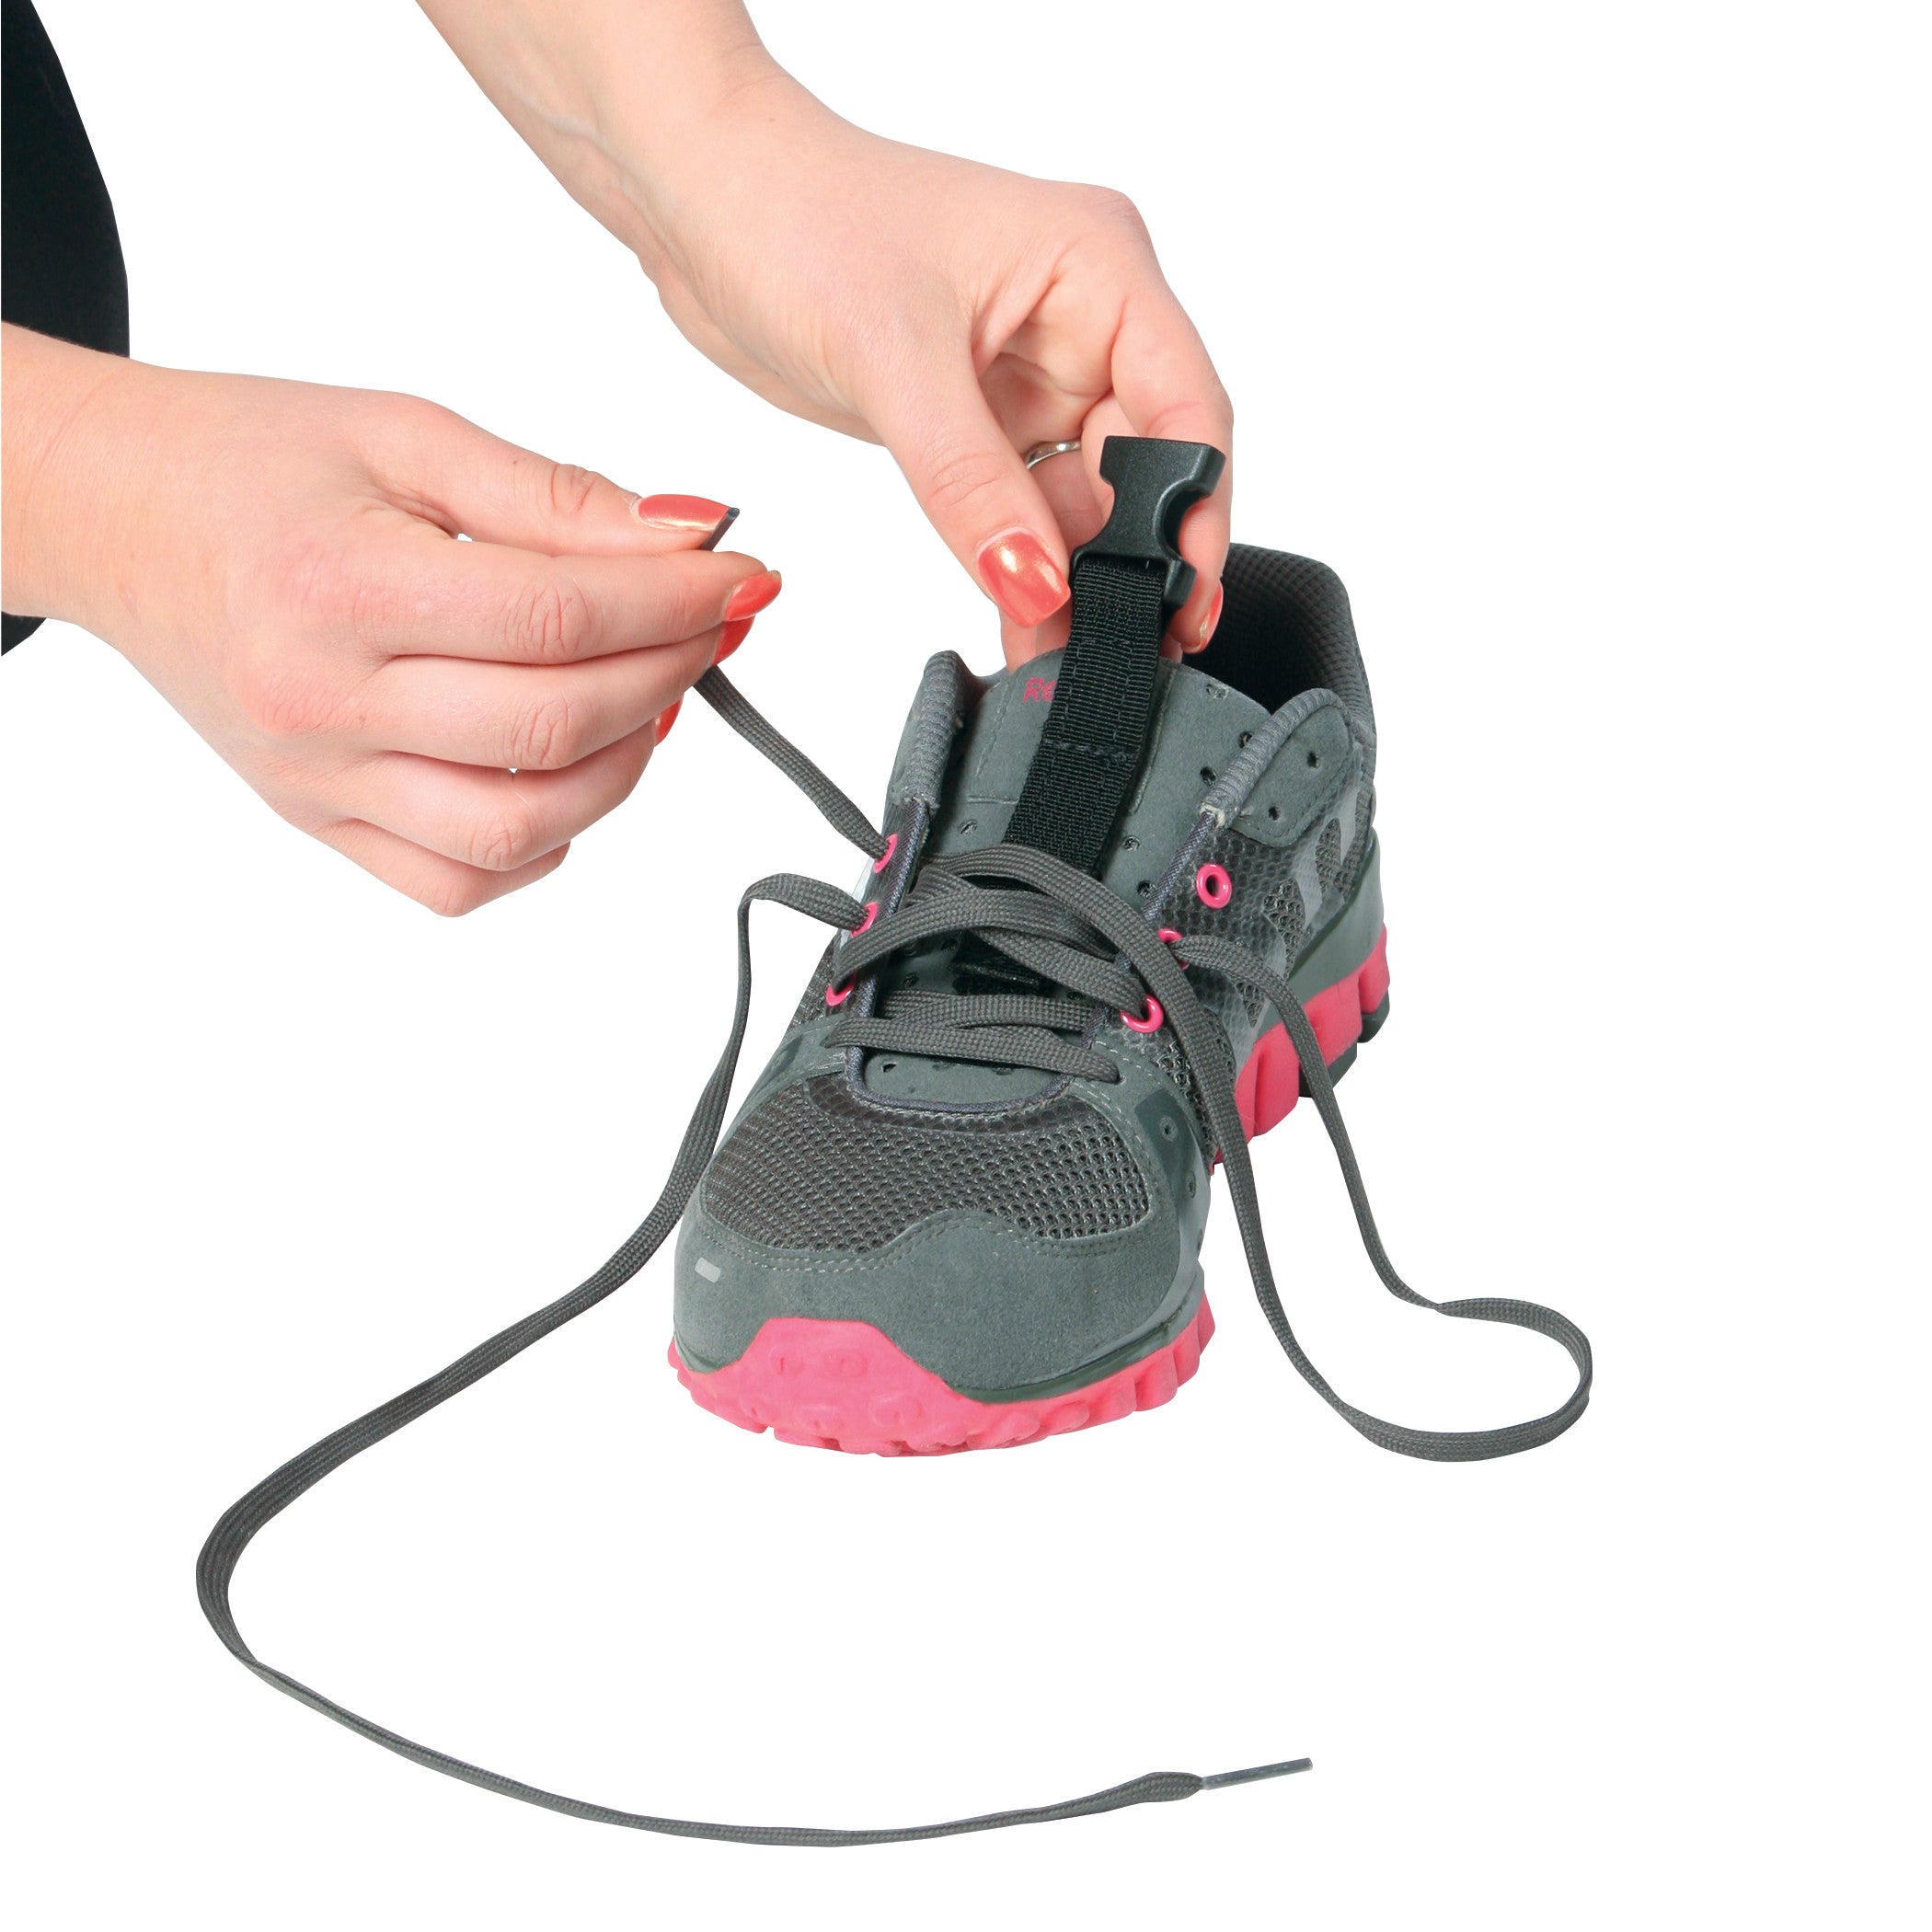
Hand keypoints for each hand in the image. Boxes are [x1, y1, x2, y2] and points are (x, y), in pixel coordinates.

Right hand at [0, 325, 778, 912]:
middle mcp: (322, 702)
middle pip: (555, 727)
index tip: (741, 577)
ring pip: (521, 828)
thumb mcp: (405, 435)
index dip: (676, 602)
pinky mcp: (320, 822)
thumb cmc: (252, 464)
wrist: (119, 518)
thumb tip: (687, 539)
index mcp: (340, 588)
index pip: (556, 618)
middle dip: (671, 674)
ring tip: (646, 694)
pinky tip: (565, 769)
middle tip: (711, 625)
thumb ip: (553, 496)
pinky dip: (541, 840)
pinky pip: (459, 880)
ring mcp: (320, 781)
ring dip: (624, 768)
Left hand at [419, 1, 1231, 666]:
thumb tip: (1035, 584)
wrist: (699, 199)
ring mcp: (1032, 371)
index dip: (1196, 514)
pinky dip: (1021, 566)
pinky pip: (1024, 509)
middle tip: (1115, 650)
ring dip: (1071, 578)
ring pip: (1084, 501)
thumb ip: (972, 486)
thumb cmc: (796, 212)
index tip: (1182, 602)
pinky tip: (1023, 621)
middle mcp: (1080, 319)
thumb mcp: (894, 359)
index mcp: (1097, 266)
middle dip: (1130, 563)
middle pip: (1146, 468)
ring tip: (1058, 655)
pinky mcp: (980, 417)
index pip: (1188, 409)